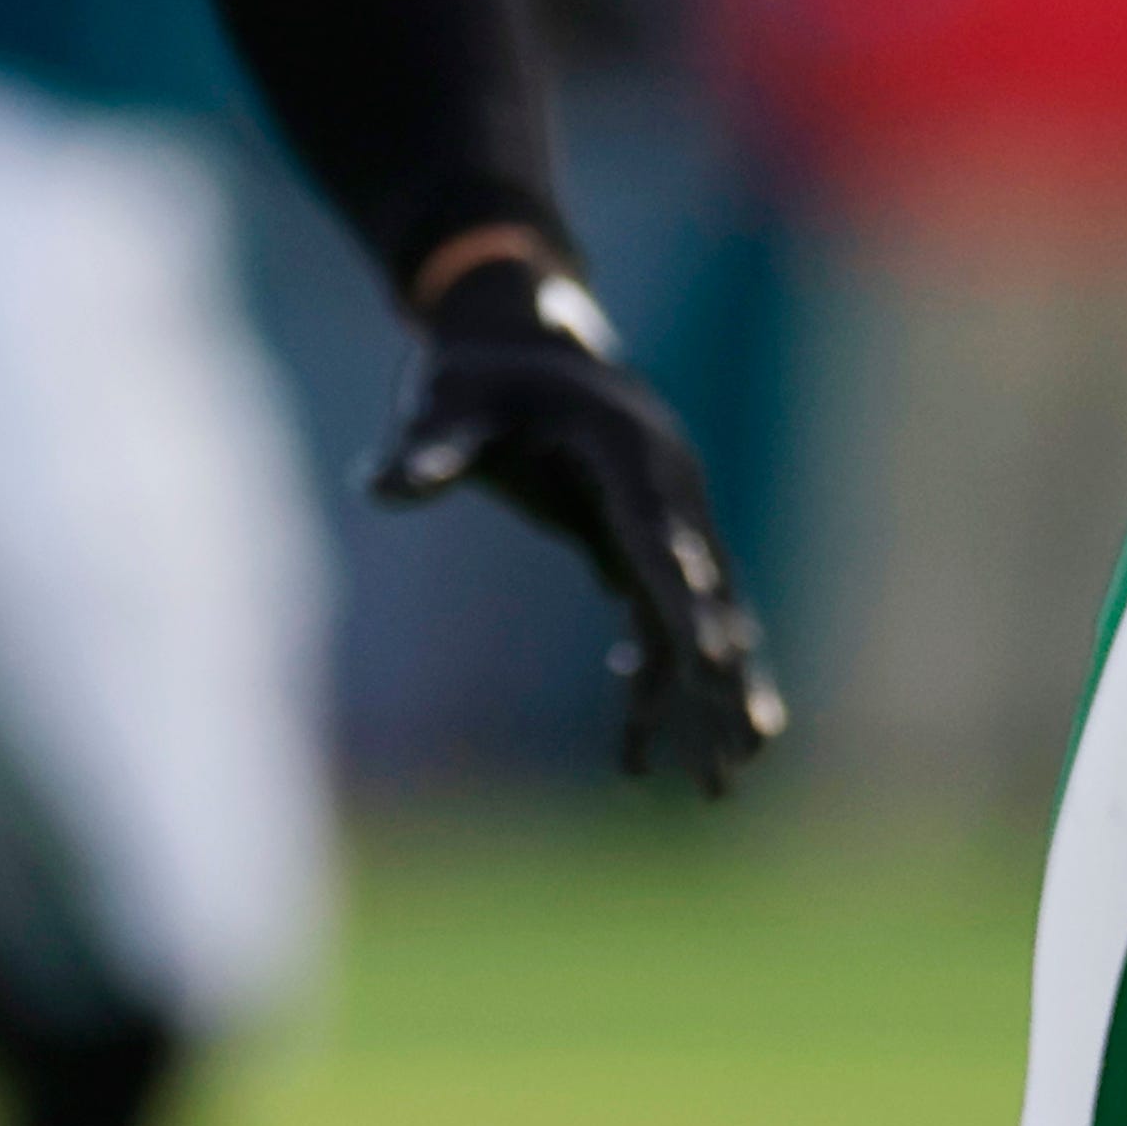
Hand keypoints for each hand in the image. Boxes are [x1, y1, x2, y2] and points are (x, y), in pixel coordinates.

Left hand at [371, 257, 782, 793]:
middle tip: (746, 749)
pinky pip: (659, 623)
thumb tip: (380, 485)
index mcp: (627, 450)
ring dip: (712, 697)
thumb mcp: (449, 400)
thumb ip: (430, 447)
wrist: (520, 341)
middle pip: (704, 590)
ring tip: (724, 784)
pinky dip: (655, 682)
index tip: (712, 659)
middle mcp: (666, 487)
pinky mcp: (641, 543)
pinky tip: (634, 754)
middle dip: (721, 673)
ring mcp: (664, 517)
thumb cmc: (478, 373)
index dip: (684, 598)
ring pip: (700, 618)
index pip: (658, 535)